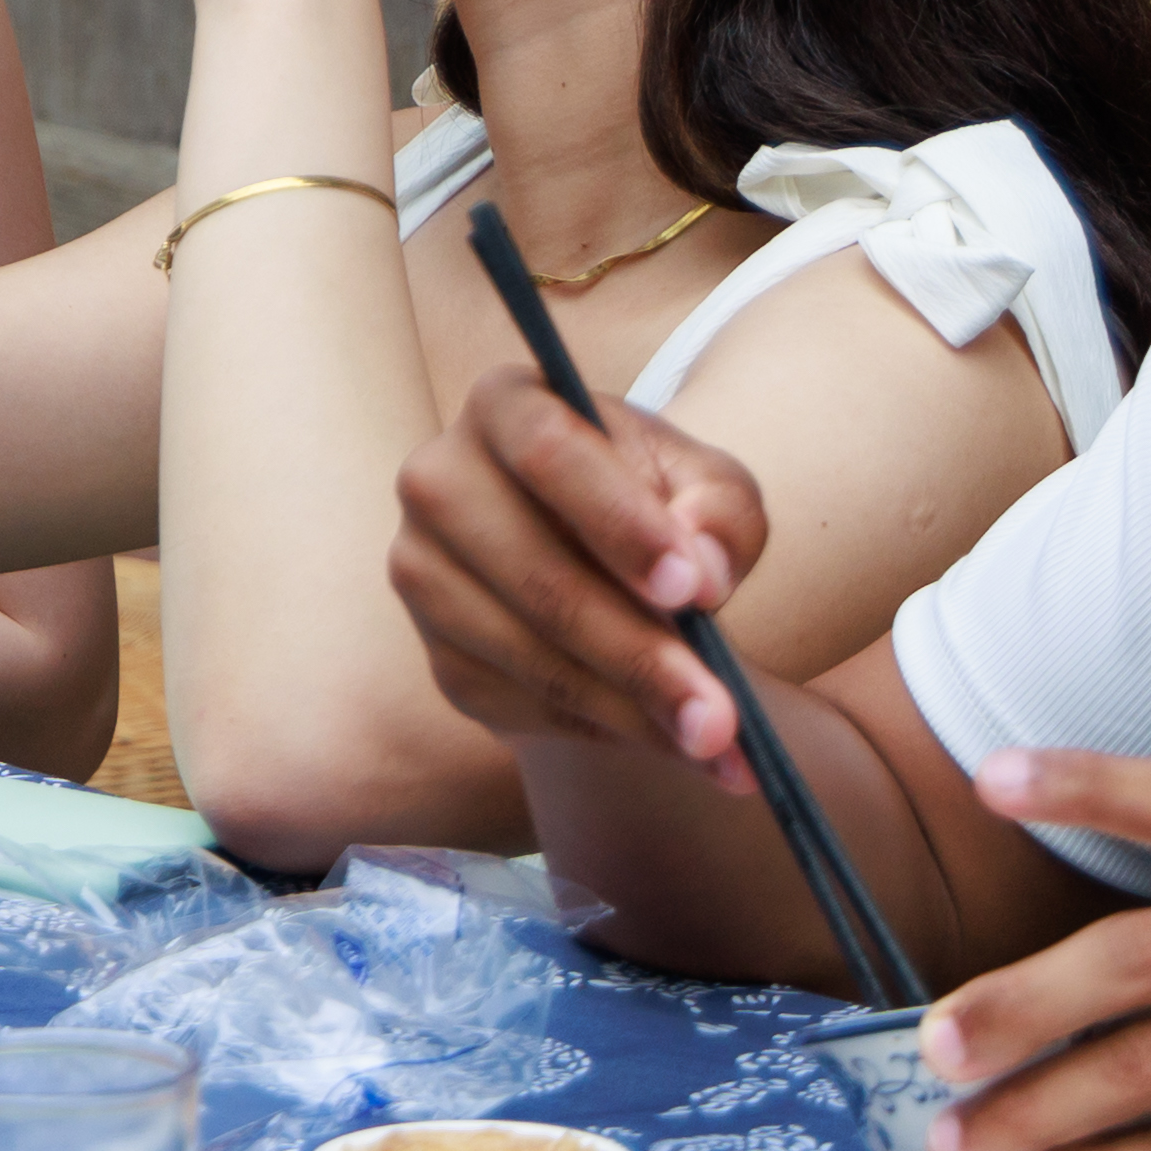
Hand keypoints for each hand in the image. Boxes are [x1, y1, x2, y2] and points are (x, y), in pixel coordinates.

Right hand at [386, 362, 794, 782]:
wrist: (597, 560)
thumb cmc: (657, 501)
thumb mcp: (705, 483)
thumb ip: (720, 511)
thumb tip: (705, 570)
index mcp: (504, 406)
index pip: (547, 453)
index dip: (618, 523)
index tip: (692, 588)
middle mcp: (438, 482)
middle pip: (536, 574)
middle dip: (640, 652)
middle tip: (725, 714)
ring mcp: (425, 575)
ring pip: (530, 654)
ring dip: (631, 709)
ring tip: (721, 745)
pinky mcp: (440, 657)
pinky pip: (524, 706)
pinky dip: (606, 733)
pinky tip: (671, 741)